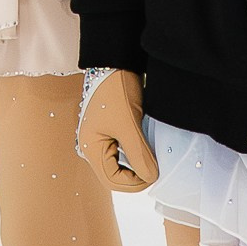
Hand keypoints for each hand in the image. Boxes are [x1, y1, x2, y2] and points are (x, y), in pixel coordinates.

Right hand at [77, 68, 157, 190]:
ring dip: (137, 164)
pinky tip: (147, 146)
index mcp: (90, 147)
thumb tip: (151, 177)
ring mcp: (101, 139)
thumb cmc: (116, 91)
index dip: (135, 183)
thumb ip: (139, 155)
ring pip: (121, 164)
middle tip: (156, 167)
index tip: (154, 174)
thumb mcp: (129, 125)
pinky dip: (136, 153)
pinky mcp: (110, 131)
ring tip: (153, 157)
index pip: (112, 180)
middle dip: (136, 175)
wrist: (115, 62)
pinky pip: (123, 152)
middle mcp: (92, 146)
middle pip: (115, 175)